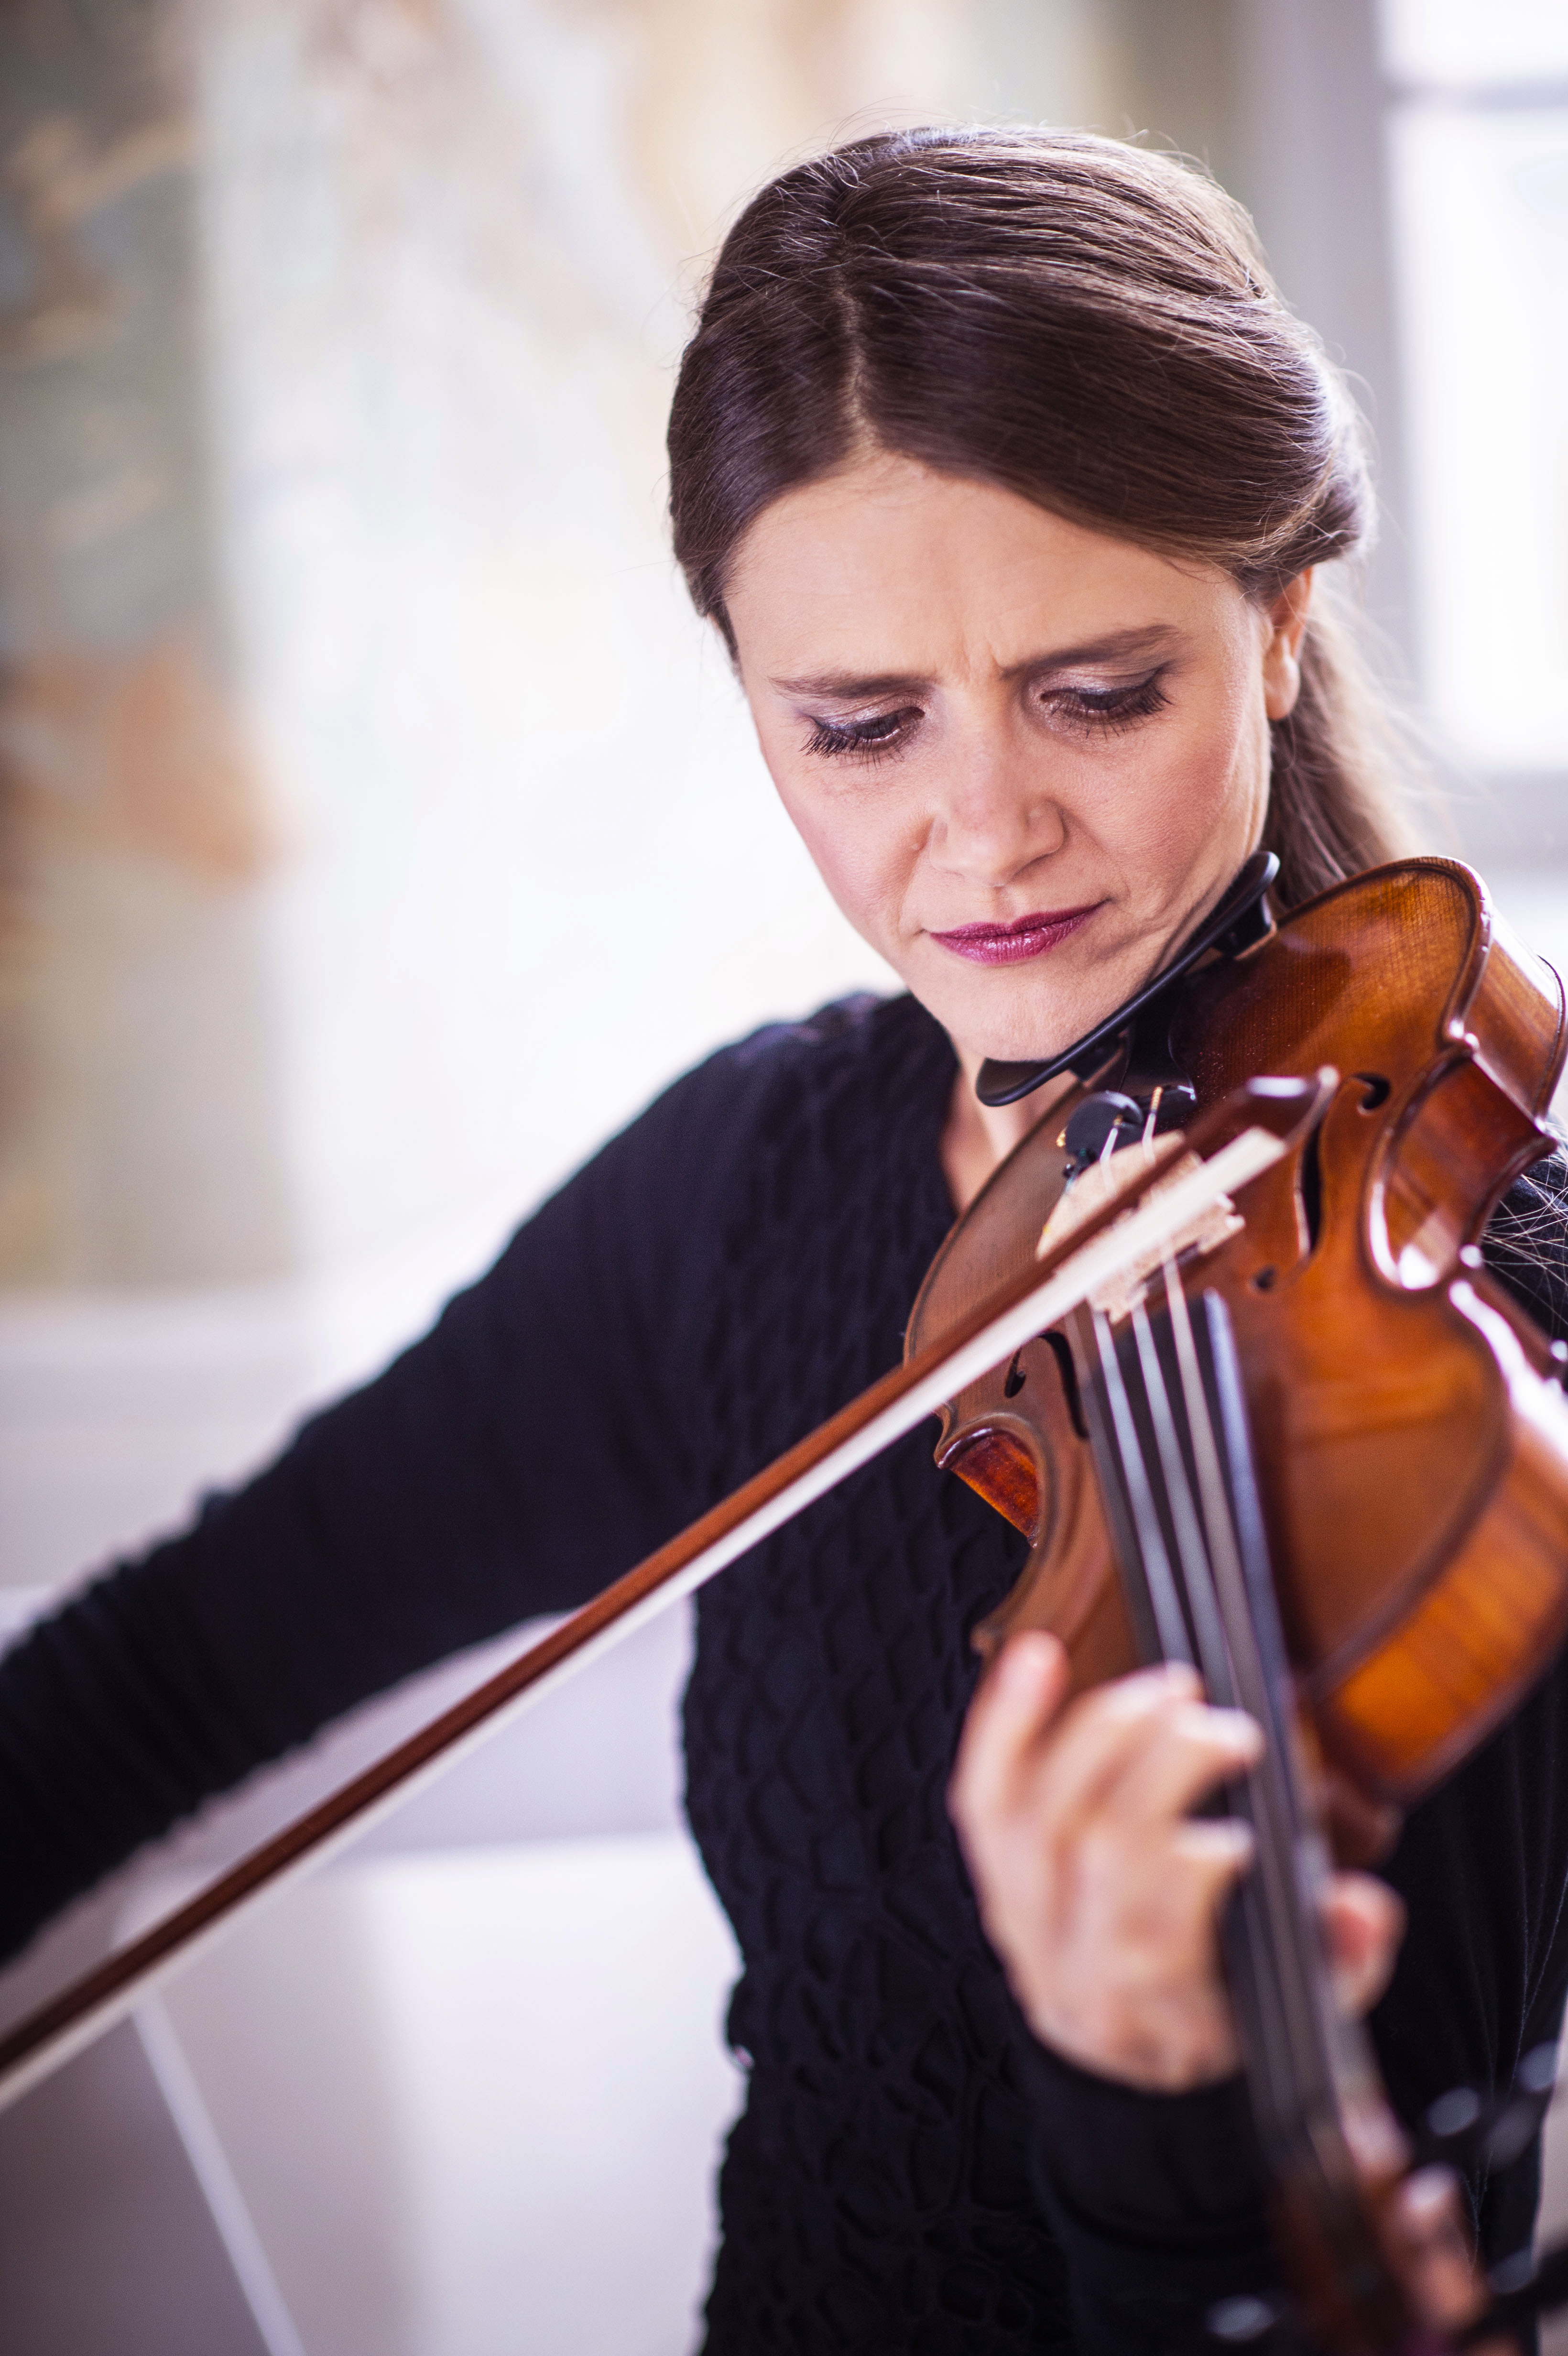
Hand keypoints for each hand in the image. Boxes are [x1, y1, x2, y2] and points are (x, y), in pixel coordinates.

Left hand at [948, 1631, 1405, 2089]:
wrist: (1126, 2064)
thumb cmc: (1220, 2013)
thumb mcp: (1300, 2011)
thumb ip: (1341, 1960)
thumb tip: (1360, 1907)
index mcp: (1156, 2011)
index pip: (1154, 1939)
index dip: (1194, 1869)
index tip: (1248, 1833)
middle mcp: (1074, 1967)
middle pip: (1100, 1852)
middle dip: (1165, 1771)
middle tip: (1228, 1731)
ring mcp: (1021, 1918)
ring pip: (1037, 1813)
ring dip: (1102, 1732)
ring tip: (1169, 1687)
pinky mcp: (992, 1873)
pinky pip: (981, 1793)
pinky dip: (1004, 1721)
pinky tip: (1036, 1654)